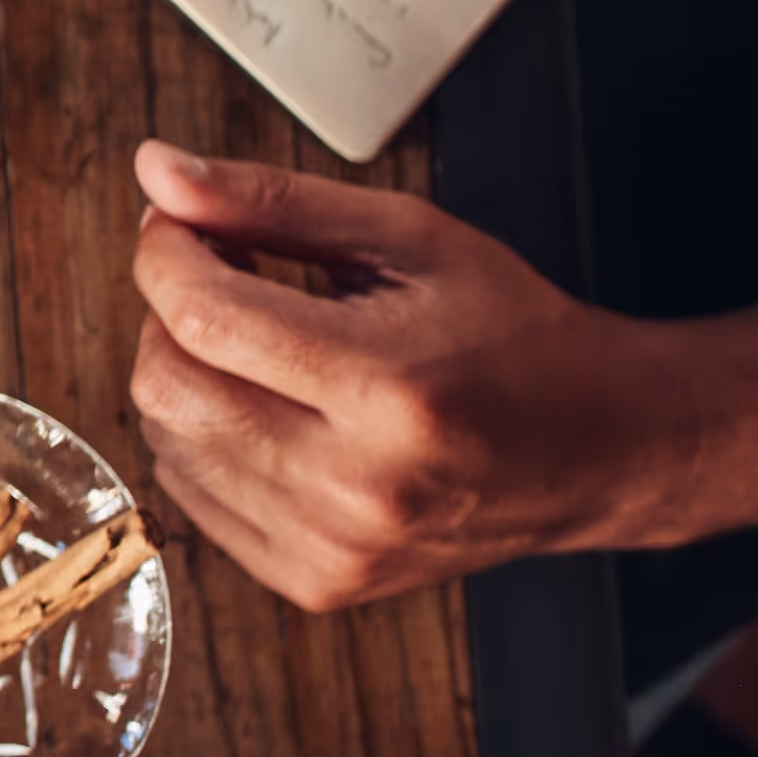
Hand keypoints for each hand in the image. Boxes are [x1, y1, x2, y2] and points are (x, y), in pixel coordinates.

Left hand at [124, 141, 702, 610]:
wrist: (600, 448)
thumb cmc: (512, 334)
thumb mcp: (408, 239)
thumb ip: (272, 202)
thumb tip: (157, 172)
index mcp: (389, 387)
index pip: (203, 317)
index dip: (165, 255)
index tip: (176, 227)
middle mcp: (356, 484)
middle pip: (168, 385)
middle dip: (172, 315)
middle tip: (221, 280)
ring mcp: (334, 546)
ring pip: (168, 442)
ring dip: (187, 377)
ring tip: (261, 349)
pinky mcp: (316, 583)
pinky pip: (193, 499)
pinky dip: (206, 443)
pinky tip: (268, 412)